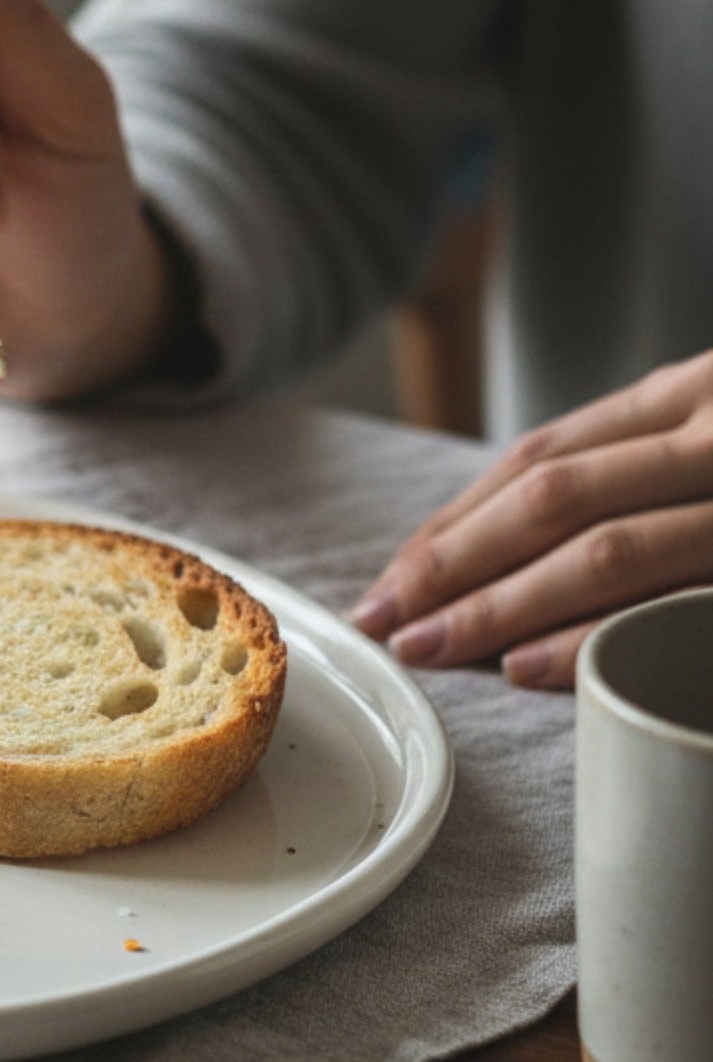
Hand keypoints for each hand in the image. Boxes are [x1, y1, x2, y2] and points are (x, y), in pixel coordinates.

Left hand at [352, 351, 712, 687]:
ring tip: (426, 648)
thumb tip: (488, 543)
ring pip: (601, 552)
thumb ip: (633, 466)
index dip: (453, 525)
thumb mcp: (711, 438)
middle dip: (452, 566)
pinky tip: (523, 667)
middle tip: (380, 621)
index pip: (540, 458)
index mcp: (692, 394)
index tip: (389, 582)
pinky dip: (591, 639)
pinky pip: (671, 612)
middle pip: (551, 498)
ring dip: (498, 608)